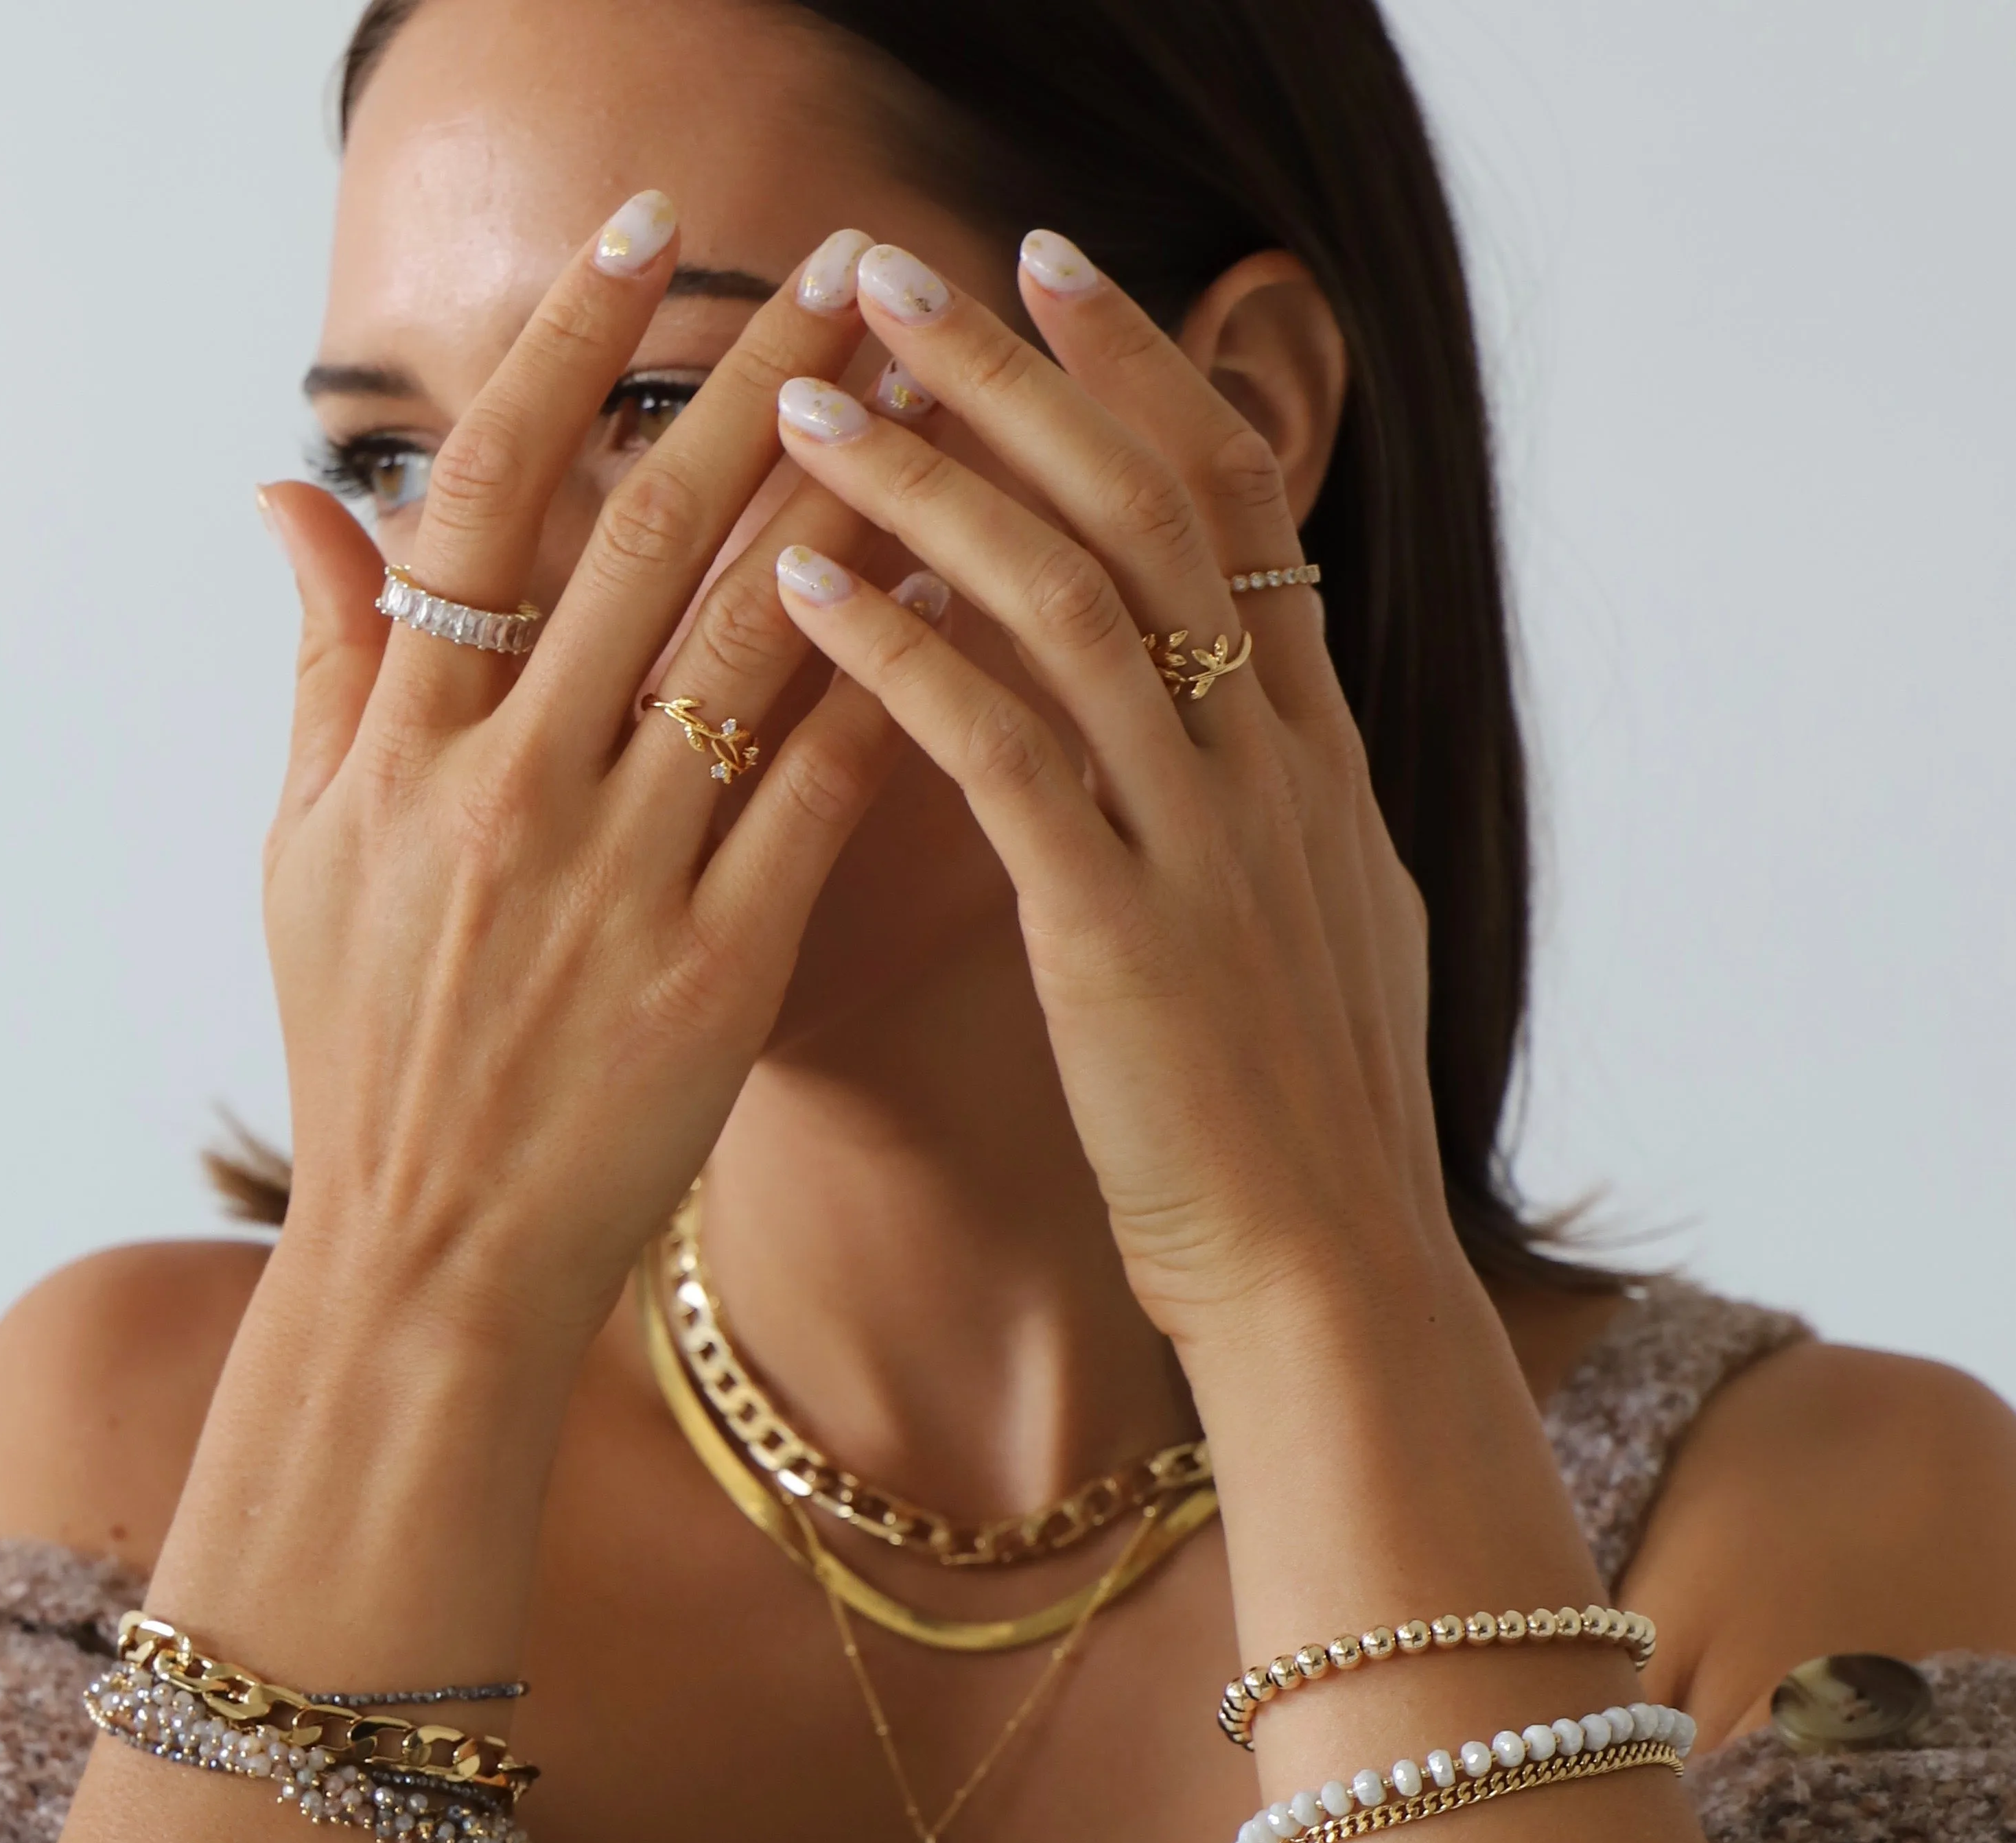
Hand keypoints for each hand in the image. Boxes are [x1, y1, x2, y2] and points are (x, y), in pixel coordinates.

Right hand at [259, 197, 912, 1383]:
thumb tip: (294, 494)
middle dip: (759, 375)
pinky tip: (963, 598)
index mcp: (400, 752)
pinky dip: (892, 683)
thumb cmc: (367, 1061)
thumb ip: (326, 670)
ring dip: (855, 495)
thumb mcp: (303, 860)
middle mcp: (507, 793)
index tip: (653, 239)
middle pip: (643, 533)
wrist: (427, 1266)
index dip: (572, 349)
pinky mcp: (718, 973)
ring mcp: (617, 883)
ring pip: (752, 640)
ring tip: (935, 389)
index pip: (483, 495)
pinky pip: (821, 792)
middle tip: (852, 264)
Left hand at [765, 235, 1446, 1372]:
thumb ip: (1276, 816)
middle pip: (1147, 504)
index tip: (1050, 273)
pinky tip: (804, 592)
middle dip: (1016, 372)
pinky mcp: (1121, 935)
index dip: (1141, 371)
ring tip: (811, 403)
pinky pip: (1001, 753)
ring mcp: (1205, 845)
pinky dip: (898, 655)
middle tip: (891, 270)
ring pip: (1070, 601)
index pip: (1234, 504)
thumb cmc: (1296, 1139)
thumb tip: (1249, 736)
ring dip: (932, 484)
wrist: (1327, 1284)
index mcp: (1317, 761)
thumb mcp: (1321, 939)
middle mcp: (1273, 770)